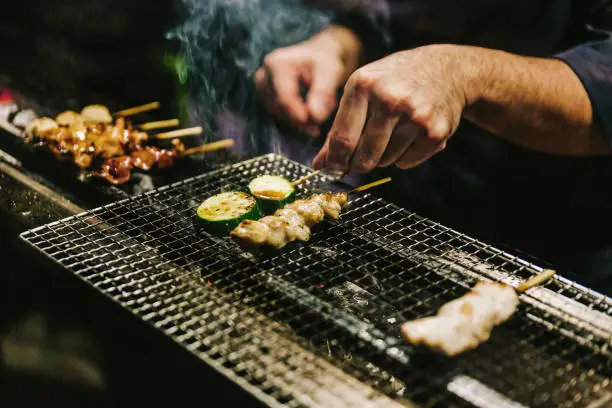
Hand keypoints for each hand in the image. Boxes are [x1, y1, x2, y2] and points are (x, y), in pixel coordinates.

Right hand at [254, 26, 362, 136]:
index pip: (284, 96)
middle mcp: (263, 75)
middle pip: (278, 108)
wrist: (318, 56)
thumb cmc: (324, 61)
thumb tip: (315, 117)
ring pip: (277, 115)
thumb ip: (322, 93)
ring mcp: (261, 88)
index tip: (315, 126)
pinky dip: (294, 120)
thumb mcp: (330, 72)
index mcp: (277, 64)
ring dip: (298, 120)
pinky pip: (277, 117)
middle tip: (319, 124)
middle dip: (299, 120)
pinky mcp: (264, 99)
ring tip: (318, 112)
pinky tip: (309, 117)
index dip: (298, 114)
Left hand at [313, 44, 479, 171]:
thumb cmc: (394, 81)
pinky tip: (410, 134)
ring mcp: (415, 116)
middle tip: (361, 158)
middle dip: (358, 164)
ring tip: (393, 132)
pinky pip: (406, 163)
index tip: (332, 169)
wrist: (447, 70)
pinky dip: (404, 157)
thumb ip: (339, 127)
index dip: (334, 161)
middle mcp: (390, 99)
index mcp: (363, 85)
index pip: (342, 139)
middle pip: (363, 157)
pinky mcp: (435, 132)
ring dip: (383, 156)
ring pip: (384, 161)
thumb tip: (319, 165)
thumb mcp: (363, 90)